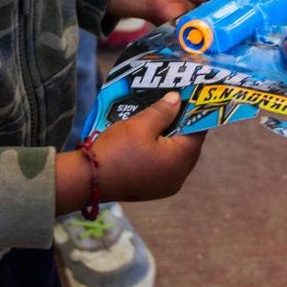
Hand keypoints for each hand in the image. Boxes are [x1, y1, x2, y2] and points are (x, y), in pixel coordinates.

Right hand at [89, 94, 204, 204]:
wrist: (88, 180)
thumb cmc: (117, 150)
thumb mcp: (140, 124)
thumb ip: (163, 111)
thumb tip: (177, 99)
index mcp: (181, 160)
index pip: (198, 132)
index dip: (195, 112)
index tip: (190, 97)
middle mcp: (179, 176)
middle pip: (188, 145)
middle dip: (181, 124)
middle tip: (173, 104)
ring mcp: (165, 186)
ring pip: (175, 156)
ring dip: (169, 138)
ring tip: (160, 118)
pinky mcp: (152, 189)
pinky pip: (163, 166)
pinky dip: (160, 151)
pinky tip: (148, 138)